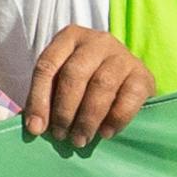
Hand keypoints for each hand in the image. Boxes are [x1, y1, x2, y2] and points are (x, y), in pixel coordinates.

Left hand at [16, 23, 150, 146]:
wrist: (128, 80)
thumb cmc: (87, 83)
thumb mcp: (62, 82)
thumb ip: (47, 98)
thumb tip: (34, 127)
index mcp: (69, 37)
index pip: (47, 66)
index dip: (39, 99)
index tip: (36, 128)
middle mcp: (97, 40)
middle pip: (74, 74)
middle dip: (64, 110)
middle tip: (61, 136)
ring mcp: (122, 55)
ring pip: (101, 86)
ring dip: (87, 118)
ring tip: (80, 139)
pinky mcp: (143, 74)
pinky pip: (128, 97)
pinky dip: (115, 118)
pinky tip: (105, 133)